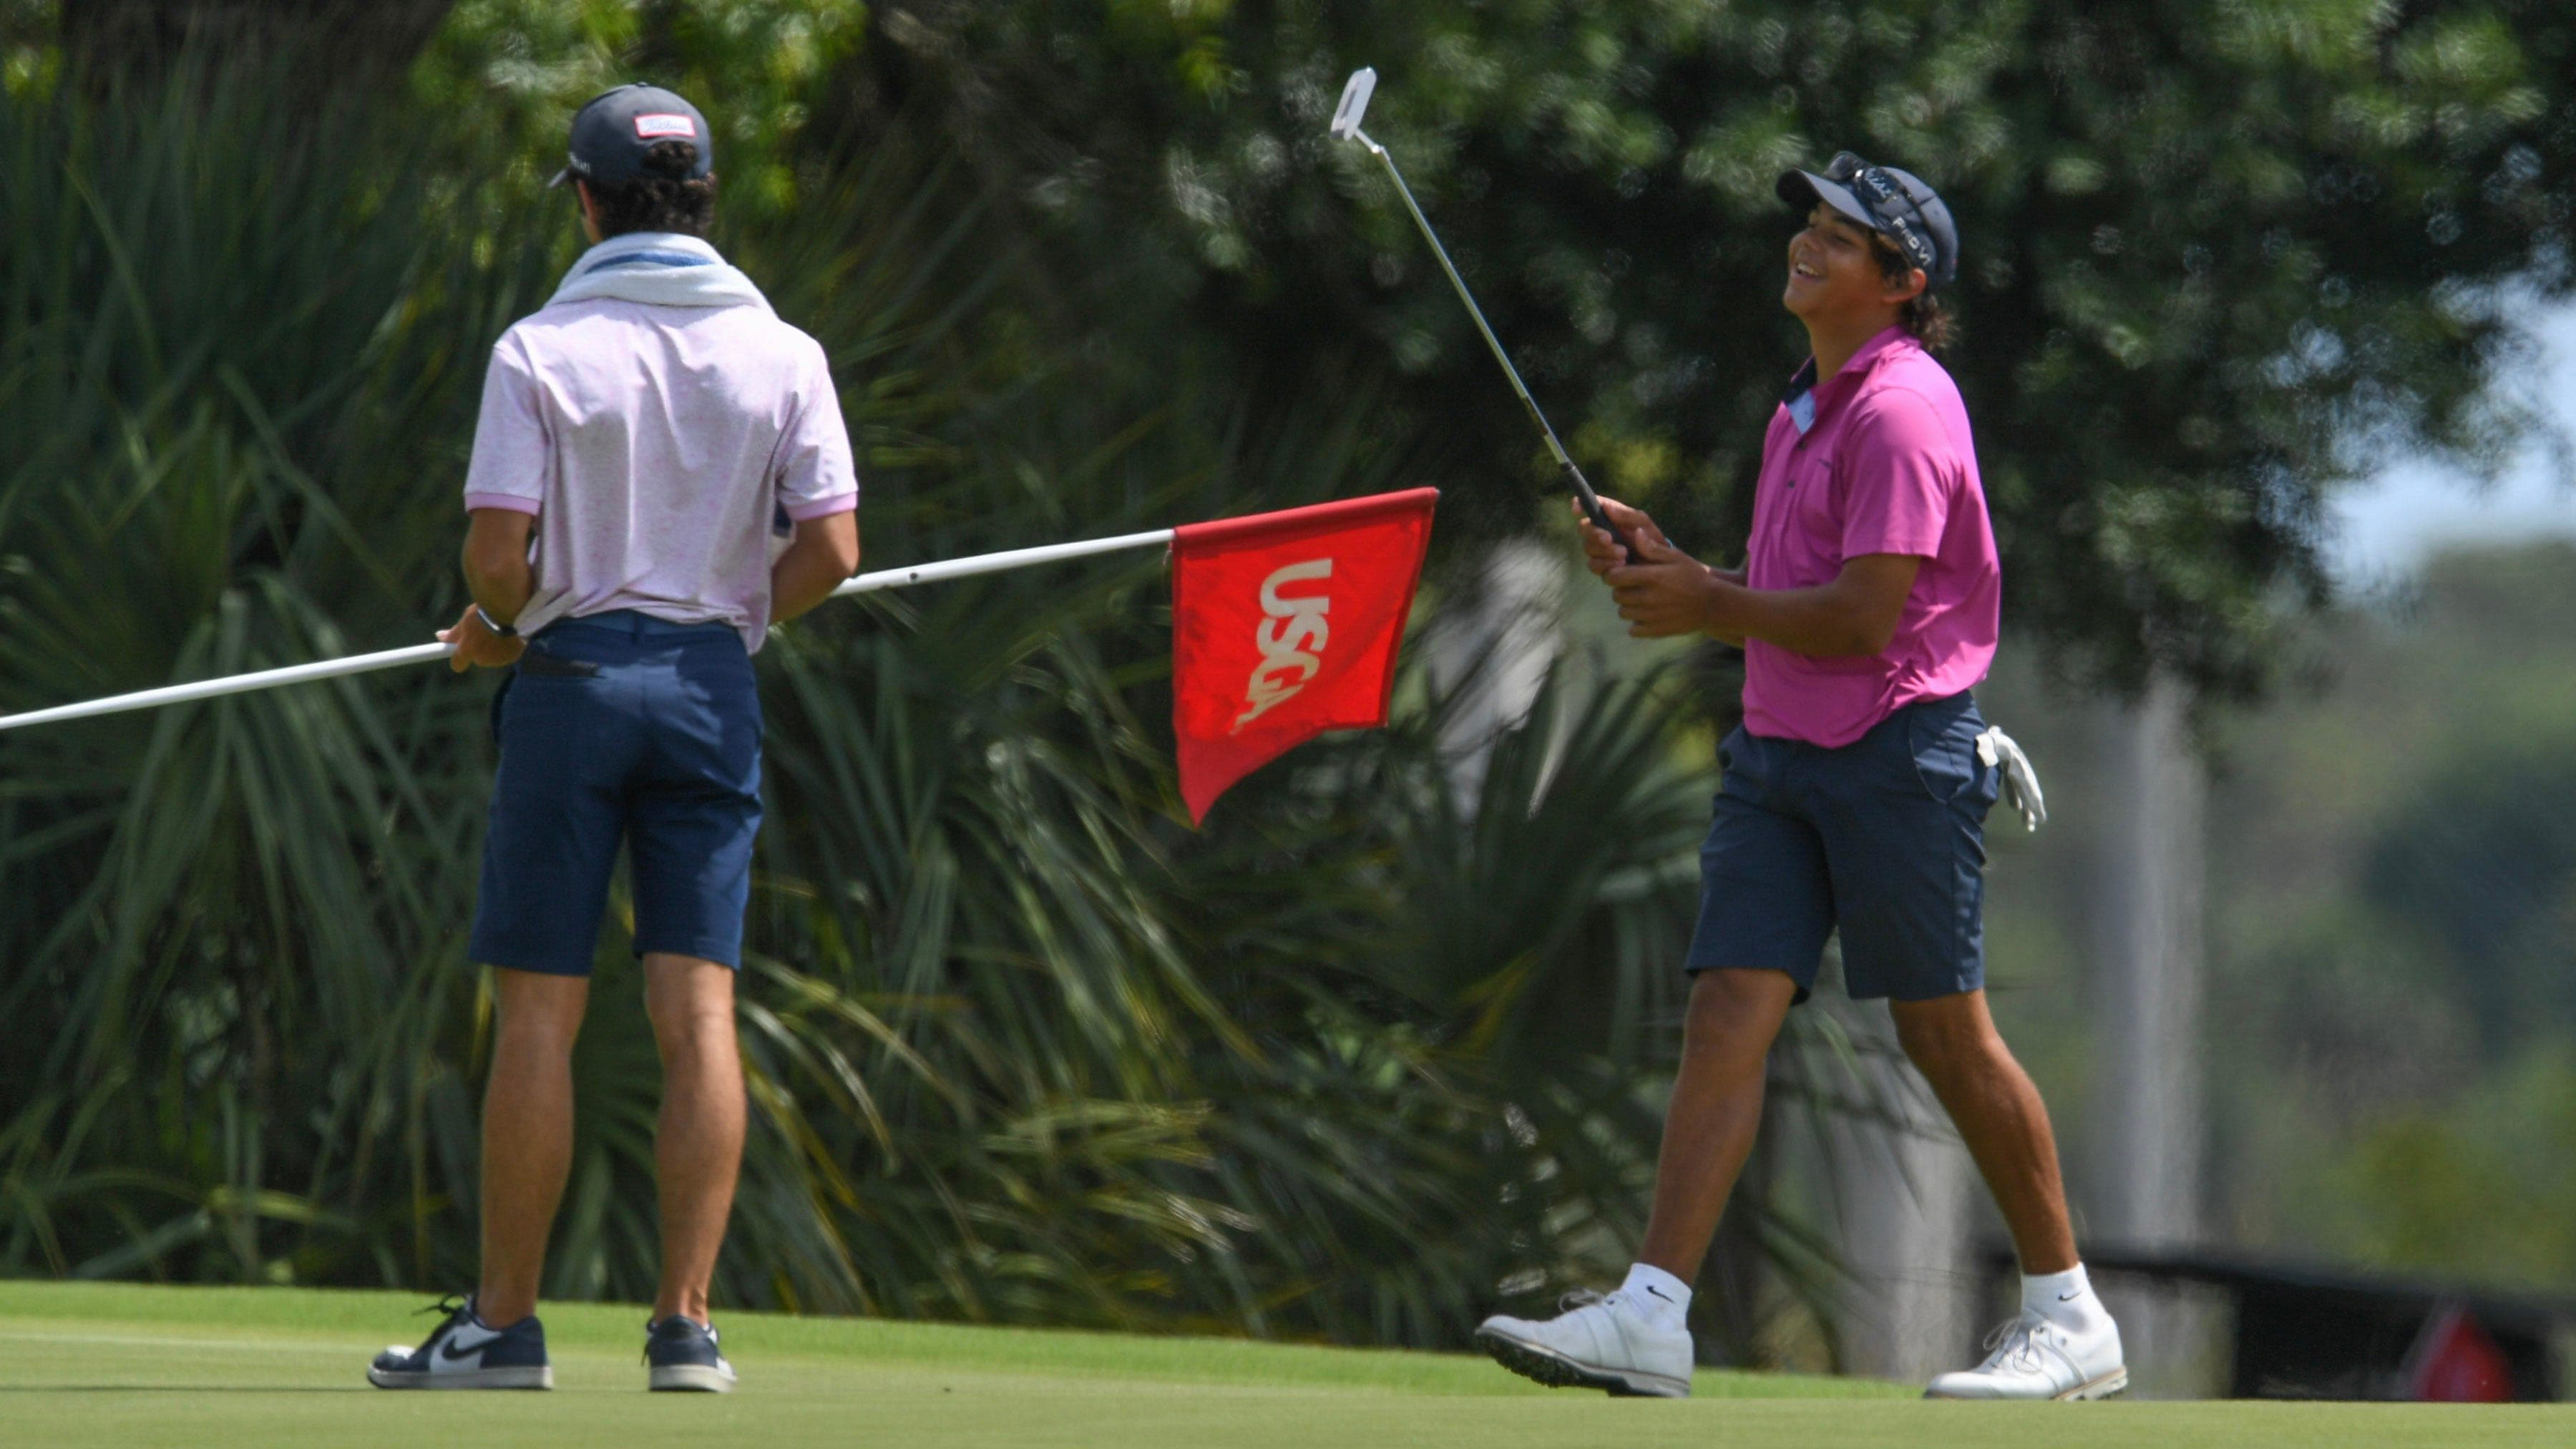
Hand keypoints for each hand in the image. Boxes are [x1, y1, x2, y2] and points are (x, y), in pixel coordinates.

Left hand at [437, 604, 524, 672]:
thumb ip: (455, 633)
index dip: (459, 657)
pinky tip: (511, 634)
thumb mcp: (467, 619)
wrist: (509, 609)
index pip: (457, 664)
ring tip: (500, 630)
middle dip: (480, 649)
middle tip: (484, 633)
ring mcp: (499, 659)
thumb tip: (439, 636)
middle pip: (478, 659)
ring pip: (494, 657)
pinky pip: (508, 654)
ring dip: (495, 649)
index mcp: (467, 650)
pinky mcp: (513, 656)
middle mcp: (482, 659)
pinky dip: (508, 647)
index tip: (460, 650)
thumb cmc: (485, 611)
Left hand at [1573, 497, 1720, 637]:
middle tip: (1634, 586)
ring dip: (1629, 606)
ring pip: (1623, 612)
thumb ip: (1653, 548)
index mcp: (1651, 577)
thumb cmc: (1694, 577)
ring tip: (1642, 600)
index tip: (1621, 572)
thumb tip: (1636, 533)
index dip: (1613, 573)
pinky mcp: (1655, 631)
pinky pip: (1633, 630)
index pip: (1614, 577)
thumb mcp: (1676, 558)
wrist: (1713, 605)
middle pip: (1616, 595)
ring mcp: (1651, 616)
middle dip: (1621, 589)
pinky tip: (1648, 615)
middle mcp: (1648, 598)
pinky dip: (1637, 624)